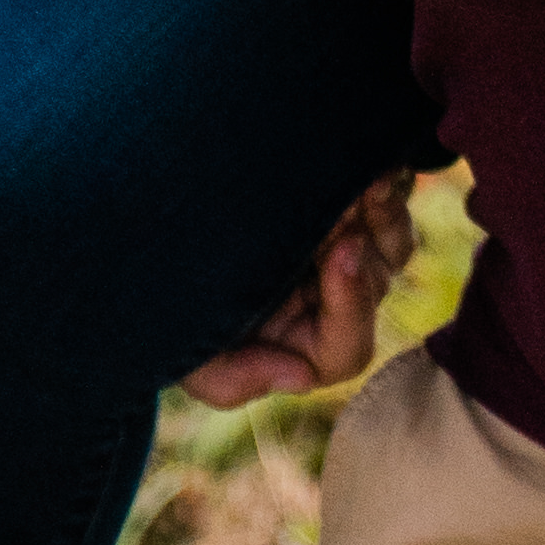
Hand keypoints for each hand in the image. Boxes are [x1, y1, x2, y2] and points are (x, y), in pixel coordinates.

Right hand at [179, 171, 426, 405]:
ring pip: (390, 246)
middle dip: (362, 248)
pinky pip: (389, 205)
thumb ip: (233, 381)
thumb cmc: (169, 301)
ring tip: (367, 181)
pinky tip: (375, 163)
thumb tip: (302, 378)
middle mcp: (327, 303)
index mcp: (300, 346)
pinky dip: (387, 188)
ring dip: (383, 216)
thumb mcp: (188, 353)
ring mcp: (341, 253)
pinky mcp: (348, 209)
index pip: (346, 348)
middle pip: (373, 289)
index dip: (350, 305)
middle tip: (343, 207)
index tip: (341, 251)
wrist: (153, 231)